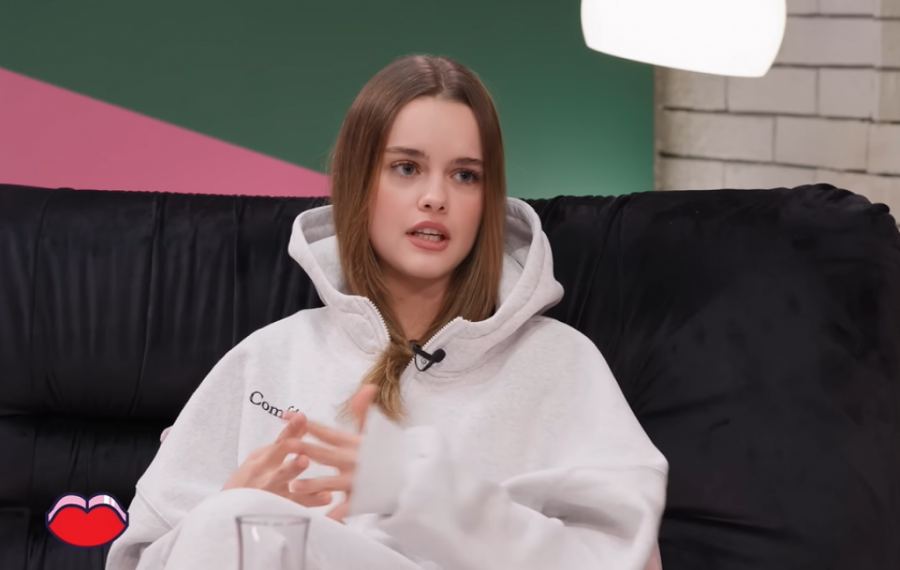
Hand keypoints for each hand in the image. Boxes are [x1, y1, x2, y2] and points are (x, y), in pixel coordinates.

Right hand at [222, 412, 332, 507]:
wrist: (229, 512)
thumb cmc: (243, 483)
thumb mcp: (255, 460)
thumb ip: (276, 446)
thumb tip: (296, 428)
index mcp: (262, 464)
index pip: (279, 444)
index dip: (291, 431)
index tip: (301, 418)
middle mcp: (269, 480)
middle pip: (283, 472)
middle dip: (294, 466)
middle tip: (305, 459)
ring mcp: (277, 498)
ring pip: (292, 494)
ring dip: (306, 488)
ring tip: (322, 486)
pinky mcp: (282, 512)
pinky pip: (299, 509)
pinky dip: (313, 504)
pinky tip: (327, 498)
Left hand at [291, 385, 376, 522]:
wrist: (410, 476)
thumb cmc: (387, 453)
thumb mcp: (374, 431)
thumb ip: (363, 411)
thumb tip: (367, 387)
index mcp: (352, 443)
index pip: (327, 431)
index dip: (308, 423)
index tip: (287, 416)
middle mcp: (353, 460)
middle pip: (326, 454)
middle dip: (306, 450)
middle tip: (287, 446)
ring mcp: (356, 481)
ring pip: (331, 483)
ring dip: (313, 485)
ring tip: (293, 486)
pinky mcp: (361, 499)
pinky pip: (344, 510)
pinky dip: (332, 517)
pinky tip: (316, 521)